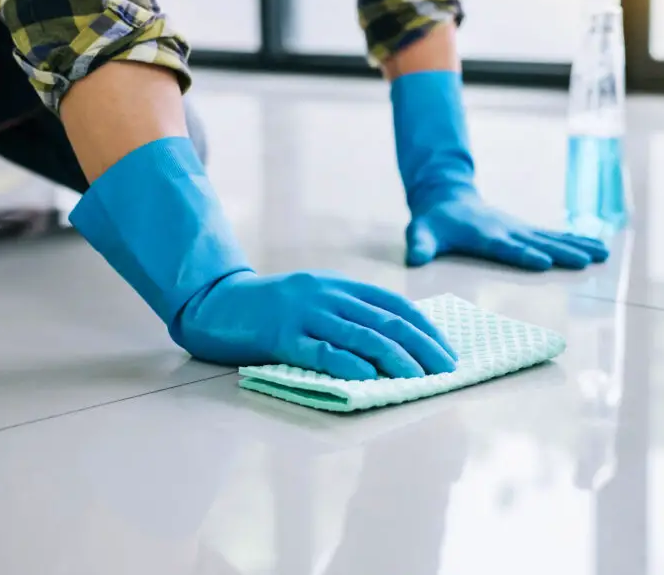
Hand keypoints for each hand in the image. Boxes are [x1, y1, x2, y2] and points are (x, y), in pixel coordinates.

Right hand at [178, 271, 457, 378]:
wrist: (216, 302)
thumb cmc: (270, 309)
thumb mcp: (316, 301)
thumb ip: (348, 314)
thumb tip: (393, 342)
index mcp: (339, 286)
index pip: (394, 305)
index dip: (424, 328)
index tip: (447, 350)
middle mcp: (328, 295)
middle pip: (385, 320)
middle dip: (421, 345)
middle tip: (445, 368)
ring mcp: (305, 313)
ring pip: (360, 335)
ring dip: (395, 357)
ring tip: (419, 376)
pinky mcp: (281, 334)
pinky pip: (320, 350)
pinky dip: (348, 363)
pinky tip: (368, 375)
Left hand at [405, 194, 608, 270]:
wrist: (446, 197)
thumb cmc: (433, 221)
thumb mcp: (421, 231)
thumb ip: (420, 245)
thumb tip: (414, 258)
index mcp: (485, 235)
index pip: (508, 247)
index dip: (524, 254)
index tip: (545, 262)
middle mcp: (507, 231)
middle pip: (540, 242)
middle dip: (565, 251)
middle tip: (589, 259)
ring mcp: (518, 229)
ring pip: (552, 238)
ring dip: (578, 246)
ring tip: (603, 253)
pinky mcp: (524, 230)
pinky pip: (553, 236)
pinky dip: (575, 240)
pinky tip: (596, 248)